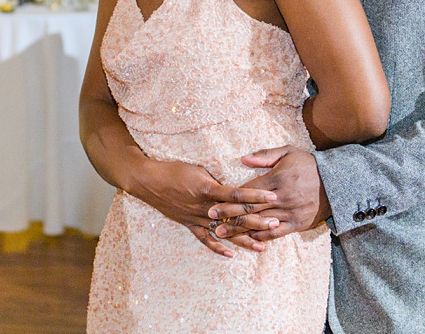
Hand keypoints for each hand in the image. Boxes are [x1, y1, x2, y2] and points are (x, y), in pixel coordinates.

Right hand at [129, 159, 274, 257]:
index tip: (273, 196)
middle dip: (256, 221)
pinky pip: (204, 239)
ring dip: (243, 239)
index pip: (237, 193)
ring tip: (261, 246)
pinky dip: (217, 248)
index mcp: (208, 189)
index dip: (256, 195)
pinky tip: (231, 254)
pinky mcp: (188, 224)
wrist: (148, 181)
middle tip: (276, 224)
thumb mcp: (200, 169)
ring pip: (224, 231)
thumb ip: (217, 179)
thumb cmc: (175, 170)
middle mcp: (204, 206)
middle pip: (234, 215)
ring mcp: (196, 217)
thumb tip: (236, 184)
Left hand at [209, 146, 332, 248]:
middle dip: (228, 214)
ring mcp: (290, 212)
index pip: (249, 190)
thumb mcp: (289, 152)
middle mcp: (283, 197)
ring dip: (239, 229)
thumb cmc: (310, 165)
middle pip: (250, 208)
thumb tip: (242, 159)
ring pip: (259, 223)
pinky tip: (246, 240)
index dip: (230, 197)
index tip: (214, 202)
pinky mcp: (297, 224)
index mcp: (279, 178)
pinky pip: (275, 234)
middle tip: (210, 219)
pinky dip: (260, 238)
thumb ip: (265, 155)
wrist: (337, 183)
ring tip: (221, 233)